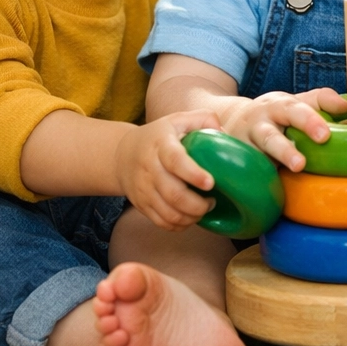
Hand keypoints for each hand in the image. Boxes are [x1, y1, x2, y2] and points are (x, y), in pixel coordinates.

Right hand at [114, 109, 224, 230]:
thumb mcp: (178, 119)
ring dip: (191, 217)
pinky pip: (161, 222)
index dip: (194, 174)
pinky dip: (179, 225)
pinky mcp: (141, 204)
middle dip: (198, 205)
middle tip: (212, 201)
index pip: (175, 161)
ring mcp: (144, 189)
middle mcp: (150, 168)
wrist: (123, 154)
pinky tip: (191, 217)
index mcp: (161, 144)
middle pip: (173, 194)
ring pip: (168, 213)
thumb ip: (203, 119)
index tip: (210, 183)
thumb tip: (223, 133)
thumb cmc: (160, 136)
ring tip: (204, 209)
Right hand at [217, 87, 346, 171]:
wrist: (232, 120)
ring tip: (295, 170)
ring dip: (273, 164)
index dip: (310, 121)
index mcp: (279, 106)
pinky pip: (245, 172)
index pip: (295, 110)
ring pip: (256, 154)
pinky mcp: (238, 162)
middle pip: (271, 135)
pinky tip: (265, 190)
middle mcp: (260, 124)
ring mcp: (246, 145)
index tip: (325, 135)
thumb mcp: (296, 102)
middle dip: (285, 149)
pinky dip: (253, 179)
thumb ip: (322, 101)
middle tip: (306, 157)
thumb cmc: (277, 114)